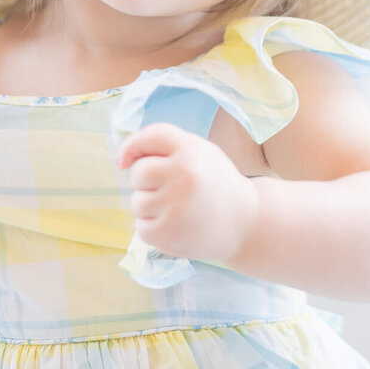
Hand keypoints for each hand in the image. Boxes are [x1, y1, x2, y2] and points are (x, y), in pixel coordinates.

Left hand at [117, 122, 258, 262]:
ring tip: (178, 210)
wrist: (246, 223)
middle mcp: (183, 174)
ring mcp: (174, 205)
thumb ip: (168, 147)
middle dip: (147, 182)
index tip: (124, 161)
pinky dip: (153, 228)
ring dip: (150, 207)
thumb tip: (122, 159)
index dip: (132, 146)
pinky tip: (177, 226)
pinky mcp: (166, 233)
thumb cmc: (216, 184)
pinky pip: (140, 226)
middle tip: (172, 190)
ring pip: (137, 201)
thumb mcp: (201, 153)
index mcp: (191, 150)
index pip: (151, 136)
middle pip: (138, 172)